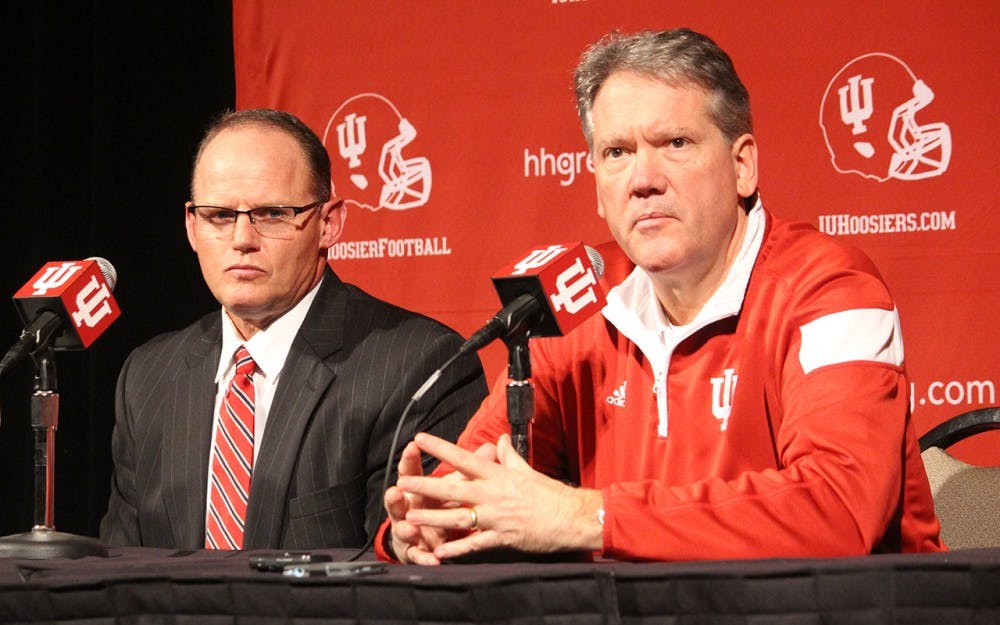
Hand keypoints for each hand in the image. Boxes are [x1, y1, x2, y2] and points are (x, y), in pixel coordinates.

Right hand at [384, 438, 497, 564]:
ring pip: (404, 529)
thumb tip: (492, 446)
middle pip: (400, 500)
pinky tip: (433, 559)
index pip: (411, 471)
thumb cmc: (437, 504)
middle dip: (397, 496)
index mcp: (416, 490)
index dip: (411, 458)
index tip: (413, 446)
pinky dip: (425, 557)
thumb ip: (467, 467)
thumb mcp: (452, 485)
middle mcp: (408, 509)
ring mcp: (409, 531)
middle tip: (396, 490)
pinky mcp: (416, 551)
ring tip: (409, 526)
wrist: (423, 537)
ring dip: (406, 528)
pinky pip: (419, 555)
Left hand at [396, 432, 603, 560]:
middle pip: (454, 488)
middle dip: (426, 486)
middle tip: (403, 482)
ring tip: (410, 518)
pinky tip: (439, 552)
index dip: (441, 448)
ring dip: (433, 518)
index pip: (464, 458)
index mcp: (498, 474)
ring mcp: (496, 517)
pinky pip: (476, 544)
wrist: (571, 516)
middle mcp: (493, 494)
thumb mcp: (526, 469)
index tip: (420, 439)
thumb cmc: (549, 492)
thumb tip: (499, 439)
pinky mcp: (502, 537)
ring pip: (459, 517)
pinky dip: (458, 549)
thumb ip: (508, 455)